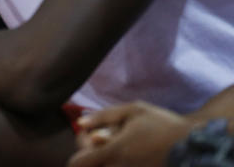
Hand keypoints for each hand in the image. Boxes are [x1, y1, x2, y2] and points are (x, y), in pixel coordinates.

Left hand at [68, 101, 195, 166]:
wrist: (193, 146)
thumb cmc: (163, 124)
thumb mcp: (133, 110)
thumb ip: (104, 116)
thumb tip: (80, 123)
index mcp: (115, 151)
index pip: (78, 162)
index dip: (80, 149)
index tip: (90, 136)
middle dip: (91, 156)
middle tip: (103, 142)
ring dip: (104, 161)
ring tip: (117, 147)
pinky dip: (117, 163)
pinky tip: (128, 155)